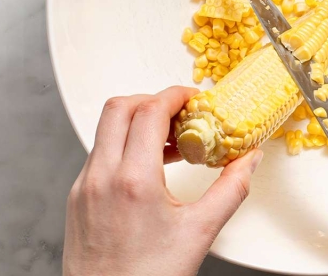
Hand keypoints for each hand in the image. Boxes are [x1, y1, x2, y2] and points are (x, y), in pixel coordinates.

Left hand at [63, 86, 262, 275]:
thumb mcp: (200, 232)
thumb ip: (231, 189)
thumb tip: (249, 160)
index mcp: (133, 180)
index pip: (149, 111)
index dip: (175, 96)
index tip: (194, 100)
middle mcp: (101, 177)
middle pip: (119, 108)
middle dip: (152, 100)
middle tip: (180, 113)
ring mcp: (84, 187)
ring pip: (106, 130)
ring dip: (137, 123)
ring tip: (172, 143)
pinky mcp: (77, 199)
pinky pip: (100, 155)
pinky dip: (124, 147)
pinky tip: (149, 168)